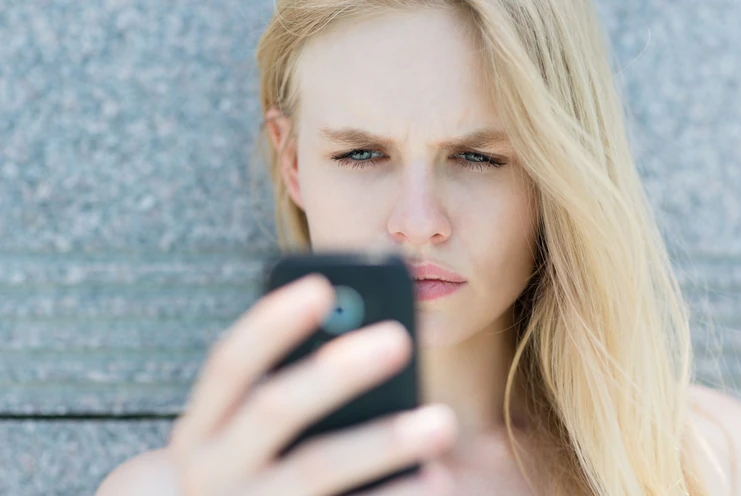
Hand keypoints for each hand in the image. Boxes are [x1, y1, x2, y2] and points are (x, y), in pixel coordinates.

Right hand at [167, 273, 456, 494]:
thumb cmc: (251, 466)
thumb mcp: (244, 431)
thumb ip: (284, 386)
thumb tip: (369, 334)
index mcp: (202, 427)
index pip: (228, 364)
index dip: (270, 324)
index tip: (319, 288)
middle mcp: (213, 470)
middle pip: (274, 410)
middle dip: (336, 372)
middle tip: (398, 339)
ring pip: (318, 470)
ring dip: (383, 442)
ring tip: (442, 420)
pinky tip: (436, 477)